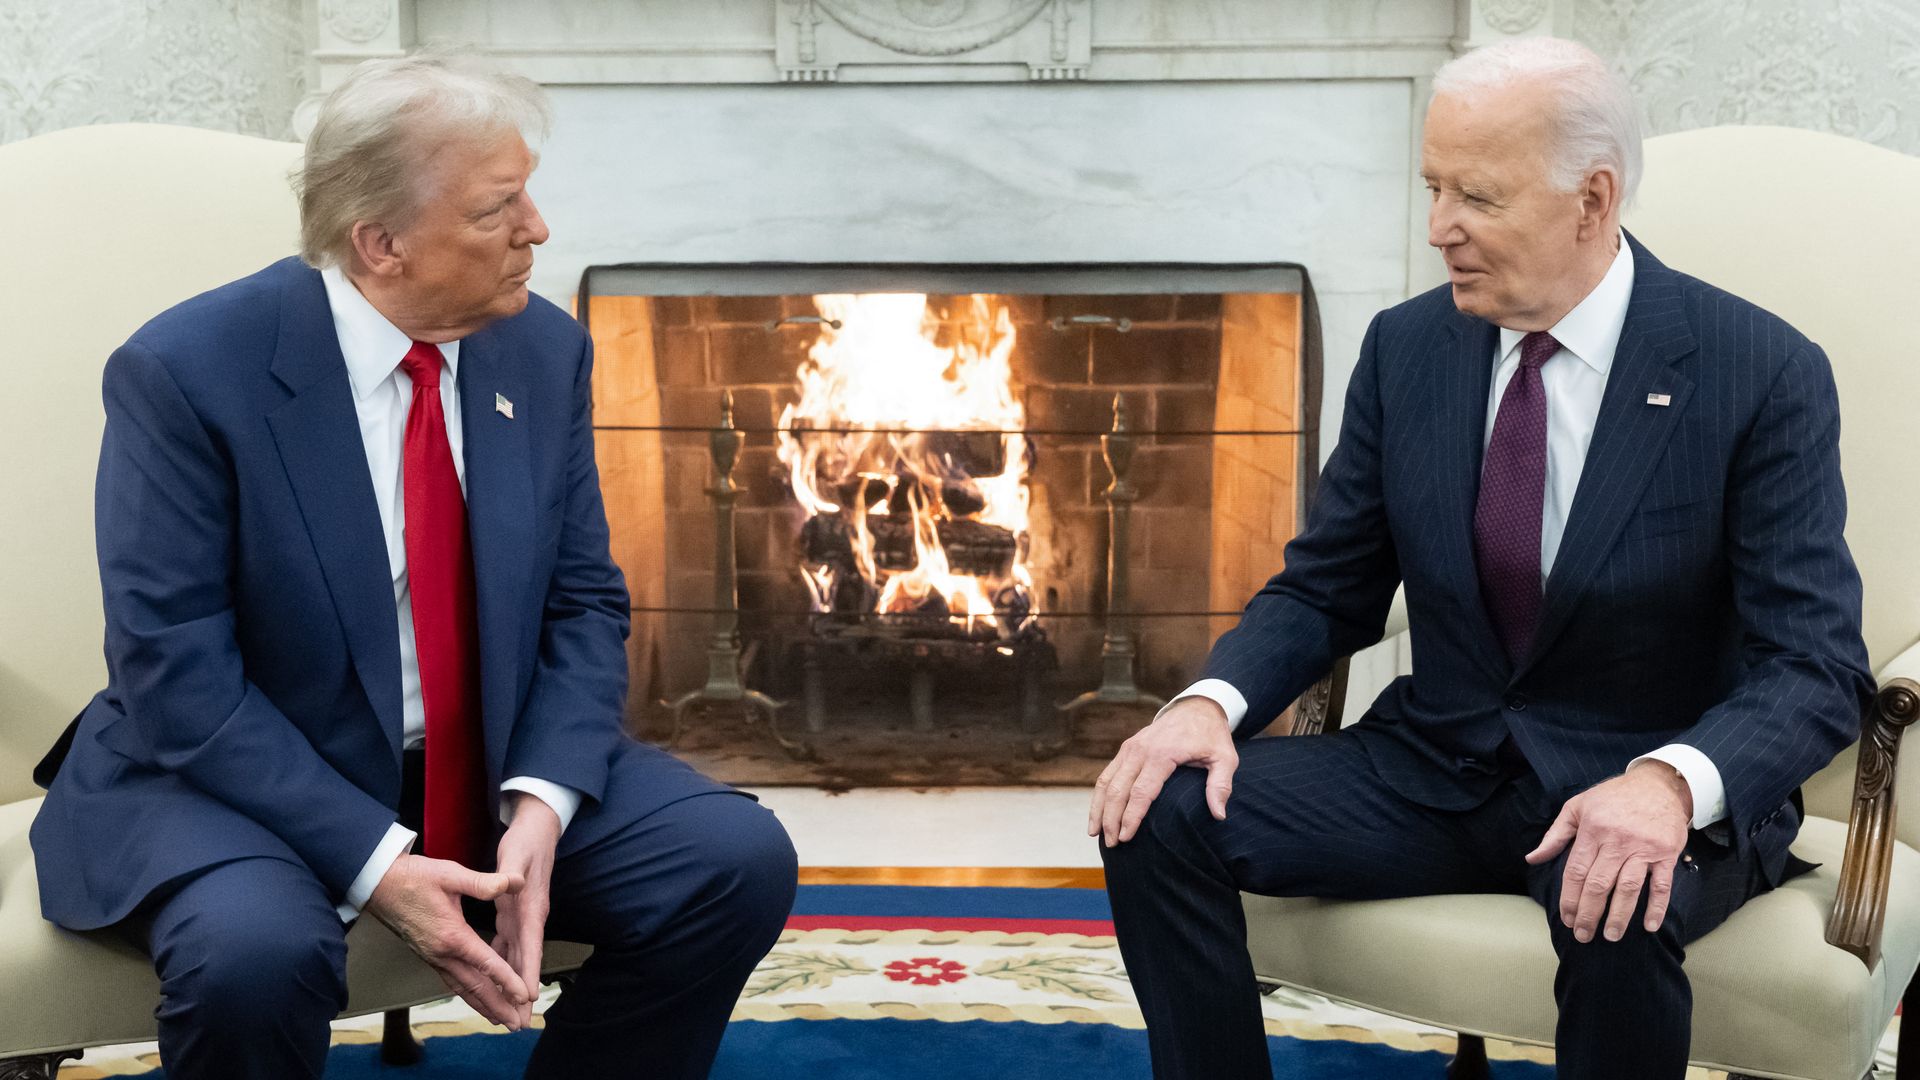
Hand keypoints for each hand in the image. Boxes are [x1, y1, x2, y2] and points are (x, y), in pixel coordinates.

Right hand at [366, 854, 530, 1029]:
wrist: (378, 884)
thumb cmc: (415, 877)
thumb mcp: (451, 874)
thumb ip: (484, 882)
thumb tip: (516, 881)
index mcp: (452, 935)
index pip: (485, 964)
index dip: (507, 981)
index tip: (524, 997)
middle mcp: (442, 953)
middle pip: (474, 987)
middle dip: (497, 1007)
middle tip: (516, 1025)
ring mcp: (433, 957)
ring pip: (461, 988)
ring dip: (482, 1006)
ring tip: (499, 1021)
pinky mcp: (428, 956)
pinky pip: (451, 981)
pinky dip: (467, 994)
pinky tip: (476, 998)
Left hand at [492, 793, 560, 1029]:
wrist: (539, 830)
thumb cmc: (526, 841)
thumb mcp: (515, 853)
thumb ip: (510, 871)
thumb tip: (514, 883)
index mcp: (530, 905)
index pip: (530, 944)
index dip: (528, 970)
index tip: (526, 995)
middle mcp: (531, 917)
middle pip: (526, 960)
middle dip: (522, 991)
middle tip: (520, 1021)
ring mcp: (524, 918)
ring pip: (518, 957)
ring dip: (514, 984)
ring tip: (510, 1012)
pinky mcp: (516, 915)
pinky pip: (510, 946)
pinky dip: (505, 965)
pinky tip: (497, 979)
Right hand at [1088, 697, 1237, 847]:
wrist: (1197, 707)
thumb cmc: (1211, 736)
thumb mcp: (1225, 757)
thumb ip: (1220, 785)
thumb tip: (1218, 815)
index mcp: (1163, 753)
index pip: (1141, 791)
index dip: (1131, 816)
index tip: (1126, 837)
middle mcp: (1140, 750)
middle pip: (1118, 789)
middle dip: (1111, 819)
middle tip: (1112, 844)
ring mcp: (1130, 748)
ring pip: (1105, 781)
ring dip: (1099, 808)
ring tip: (1095, 833)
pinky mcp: (1126, 749)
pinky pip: (1106, 773)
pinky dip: (1100, 795)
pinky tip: (1098, 813)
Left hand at [1525, 760, 1692, 942]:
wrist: (1658, 784)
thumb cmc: (1613, 797)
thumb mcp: (1578, 807)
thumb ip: (1555, 835)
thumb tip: (1532, 858)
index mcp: (1592, 830)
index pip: (1576, 871)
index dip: (1570, 898)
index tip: (1567, 919)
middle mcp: (1617, 841)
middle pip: (1599, 884)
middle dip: (1589, 913)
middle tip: (1583, 936)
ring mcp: (1643, 848)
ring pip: (1628, 888)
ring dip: (1619, 916)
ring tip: (1611, 936)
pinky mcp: (1666, 853)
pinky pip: (1662, 885)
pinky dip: (1656, 907)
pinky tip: (1649, 926)